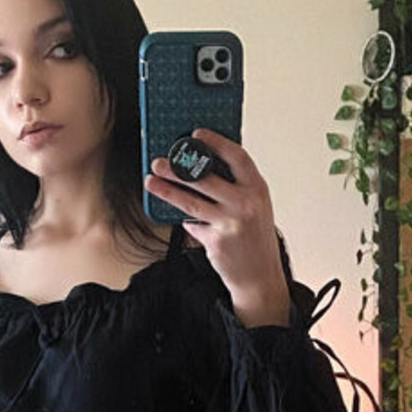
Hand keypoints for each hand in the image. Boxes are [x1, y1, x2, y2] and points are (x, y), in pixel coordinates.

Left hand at [144, 127, 291, 326]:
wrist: (260, 277)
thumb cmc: (256, 239)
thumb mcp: (256, 207)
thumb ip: (237, 187)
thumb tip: (203, 167)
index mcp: (257, 189)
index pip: (237, 157)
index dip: (216, 142)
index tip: (197, 134)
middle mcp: (245, 204)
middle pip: (206, 179)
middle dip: (179, 168)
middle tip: (161, 161)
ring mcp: (230, 223)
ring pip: (191, 202)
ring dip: (167, 190)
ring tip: (151, 181)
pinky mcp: (215, 241)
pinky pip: (193, 225)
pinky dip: (187, 221)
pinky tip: (180, 216)